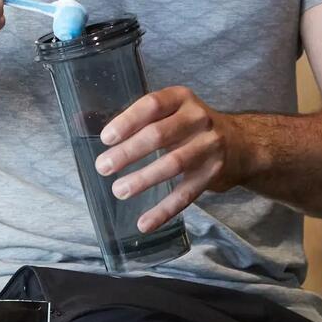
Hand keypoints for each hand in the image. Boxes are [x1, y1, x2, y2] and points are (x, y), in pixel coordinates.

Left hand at [93, 86, 246, 233]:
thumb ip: (132, 118)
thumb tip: (80, 121)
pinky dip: (163, 210)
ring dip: (143, 179)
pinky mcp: (213, 175)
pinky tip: (144, 222)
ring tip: (119, 190)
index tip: (106, 138)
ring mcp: (208, 147)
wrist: (240, 144)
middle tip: (103, 167)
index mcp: (181, 98)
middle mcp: (198, 119)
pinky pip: (185, 194)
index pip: (152, 105)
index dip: (128, 121)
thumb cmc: (189, 127)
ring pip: (173, 164)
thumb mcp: (169, 112)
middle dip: (128, 153)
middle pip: (159, 135)